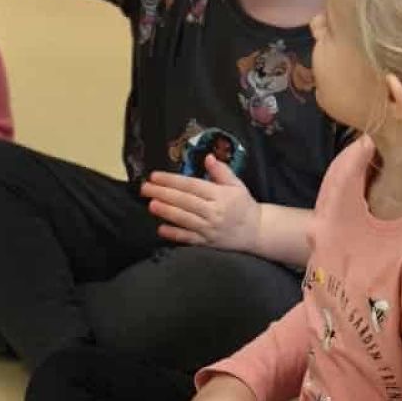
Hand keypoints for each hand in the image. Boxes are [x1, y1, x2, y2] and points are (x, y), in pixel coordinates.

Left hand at [139, 155, 259, 249]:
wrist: (257, 231)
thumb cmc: (243, 205)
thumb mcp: (236, 184)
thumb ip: (221, 171)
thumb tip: (208, 157)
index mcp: (220, 195)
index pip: (192, 185)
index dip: (172, 180)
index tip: (155, 176)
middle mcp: (214, 212)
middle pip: (184, 201)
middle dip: (163, 193)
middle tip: (145, 188)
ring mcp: (210, 229)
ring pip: (184, 219)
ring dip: (167, 212)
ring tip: (151, 204)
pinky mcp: (207, 243)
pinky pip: (189, 238)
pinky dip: (175, 234)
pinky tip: (161, 229)